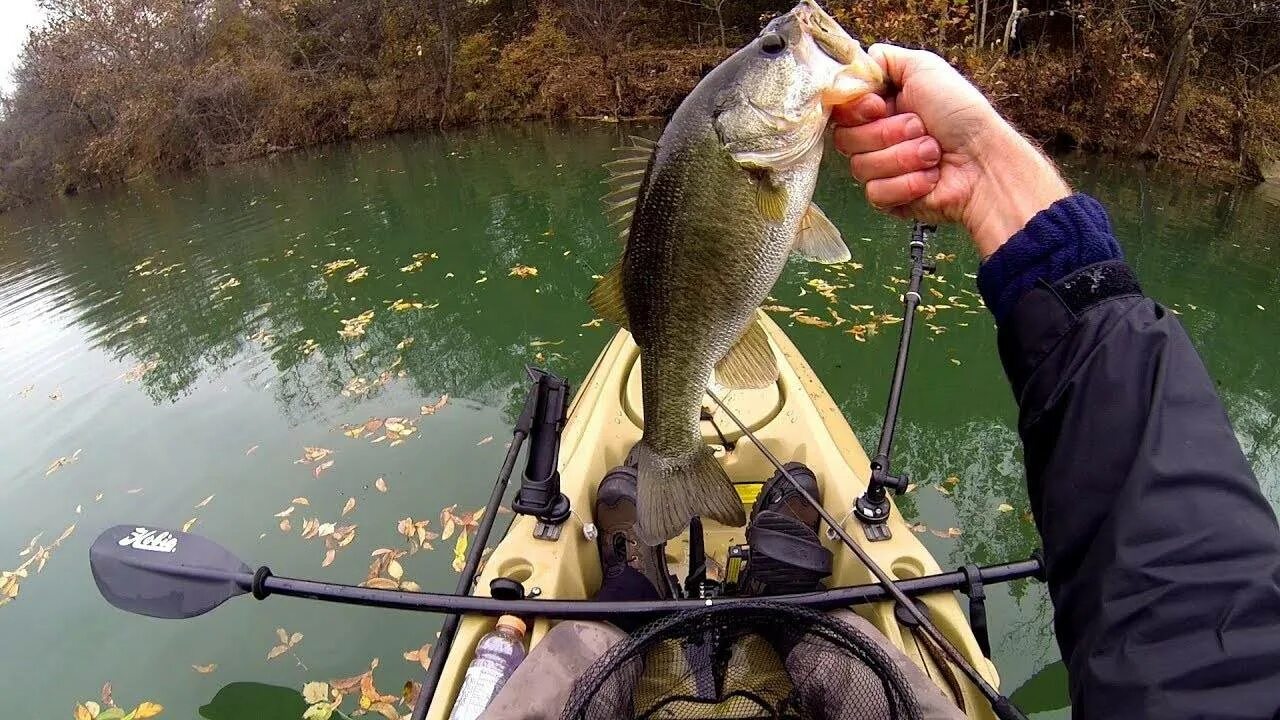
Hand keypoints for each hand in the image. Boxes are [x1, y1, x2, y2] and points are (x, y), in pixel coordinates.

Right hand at [832, 44, 1069, 257]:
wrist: (984, 162)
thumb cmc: (961, 116)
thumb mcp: (924, 68)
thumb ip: (883, 60)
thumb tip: (856, 68)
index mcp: (882, 107)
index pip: (841, 110)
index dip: (857, 110)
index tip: (880, 106)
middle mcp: (877, 137)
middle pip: (845, 139)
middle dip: (888, 133)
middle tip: (921, 128)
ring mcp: (881, 169)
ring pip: (860, 167)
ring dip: (904, 157)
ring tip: (933, 153)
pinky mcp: (888, 199)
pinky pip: (875, 192)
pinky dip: (908, 183)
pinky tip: (930, 178)